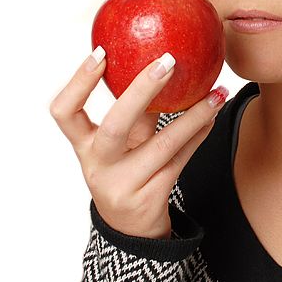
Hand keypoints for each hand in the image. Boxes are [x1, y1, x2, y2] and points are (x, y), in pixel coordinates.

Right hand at [50, 47, 227, 238]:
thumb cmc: (125, 171)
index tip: (101, 52)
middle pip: (115, 125)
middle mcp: (98, 165)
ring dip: (193, 114)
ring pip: (162, 144)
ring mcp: (123, 184)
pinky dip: (199, 135)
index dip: (79, 82)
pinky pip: (180, 160)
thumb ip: (135, 113)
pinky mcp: (150, 198)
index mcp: (83, 146)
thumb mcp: (121, 145)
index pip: (64, 112)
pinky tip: (213, 117)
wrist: (131, 229)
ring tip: (217, 92)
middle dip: (141, 91)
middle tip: (168, 61)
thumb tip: (161, 61)